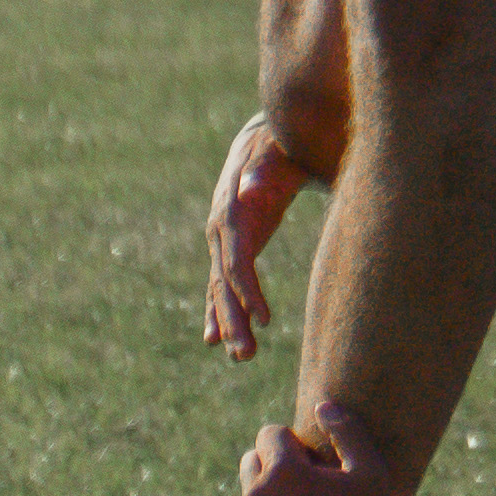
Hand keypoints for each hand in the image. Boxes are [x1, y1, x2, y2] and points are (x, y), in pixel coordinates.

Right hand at [199, 117, 314, 359]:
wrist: (265, 138)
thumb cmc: (278, 146)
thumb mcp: (275, 153)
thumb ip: (263, 170)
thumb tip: (250, 190)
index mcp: (230, 212)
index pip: (236, 262)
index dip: (247, 291)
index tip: (264, 320)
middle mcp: (219, 230)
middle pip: (223, 283)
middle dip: (233, 320)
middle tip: (245, 356)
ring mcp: (221, 240)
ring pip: (220, 289)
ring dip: (229, 324)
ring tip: (242, 357)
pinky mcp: (230, 246)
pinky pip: (221, 284)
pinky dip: (220, 310)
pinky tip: (218, 338)